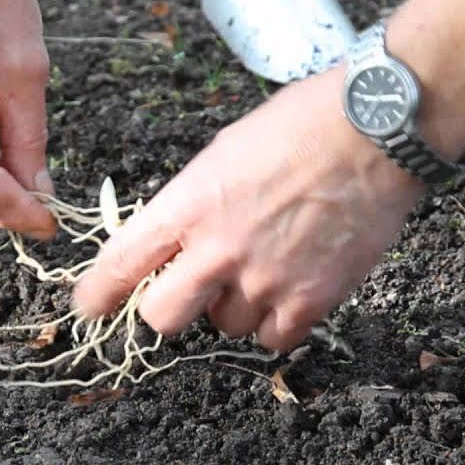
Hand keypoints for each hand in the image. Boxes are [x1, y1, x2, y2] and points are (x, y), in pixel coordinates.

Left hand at [73, 69, 425, 350]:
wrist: (376, 126)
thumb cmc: (300, 125)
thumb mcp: (221, 153)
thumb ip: (190, 205)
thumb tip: (173, 244)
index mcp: (188, 204)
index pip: (121, 263)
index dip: (96, 294)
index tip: (88, 307)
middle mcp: (219, 249)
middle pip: (162, 318)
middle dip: (168, 309)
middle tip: (189, 291)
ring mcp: (266, 278)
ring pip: (226, 327)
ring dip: (234, 308)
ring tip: (265, 265)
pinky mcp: (312, 299)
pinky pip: (274, 339)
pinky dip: (278, 322)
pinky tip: (291, 288)